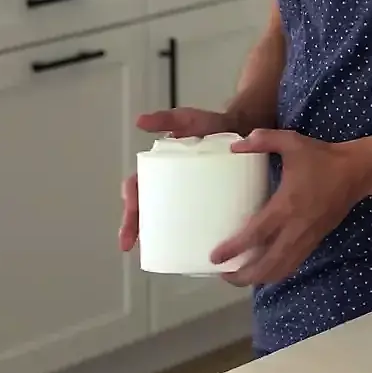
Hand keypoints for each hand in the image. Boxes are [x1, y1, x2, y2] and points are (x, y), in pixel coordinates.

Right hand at [118, 107, 236, 251]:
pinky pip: (190, 223)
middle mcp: (168, 183)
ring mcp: (186, 194)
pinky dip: (184, 239)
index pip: (137, 188)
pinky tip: (186, 254)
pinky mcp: (206, 202)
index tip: (128, 218)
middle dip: (133, 226)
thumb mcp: (188, 119)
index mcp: (160, 168)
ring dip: (153, 237)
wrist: (244, 129)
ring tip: (152, 253)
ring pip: (163, 219)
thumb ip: (167, 118)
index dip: (129, 205)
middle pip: (144, 208)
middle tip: (129, 244)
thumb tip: (140, 121)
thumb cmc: (211, 125)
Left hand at [210, 129, 371, 286]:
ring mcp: (308, 238)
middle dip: (244, 275)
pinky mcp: (316, 240)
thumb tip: (235, 146)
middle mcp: (296, 228)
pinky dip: (277, 272)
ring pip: (282, 269)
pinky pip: (293, 264)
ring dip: (260, 278)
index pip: (256, 235)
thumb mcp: (292, 142)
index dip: (234, 249)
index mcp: (286, 205)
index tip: (215, 257)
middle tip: (223, 275)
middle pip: (268, 264)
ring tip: (240, 277)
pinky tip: (265, 271)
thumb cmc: (322, 157)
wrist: (358, 171)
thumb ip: (264, 140)